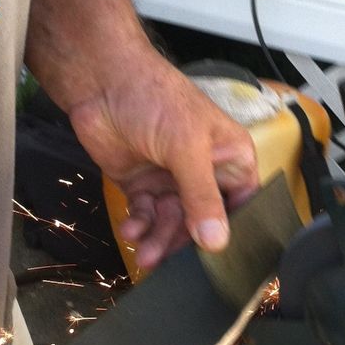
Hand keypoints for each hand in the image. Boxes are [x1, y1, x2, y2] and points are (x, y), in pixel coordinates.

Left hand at [67, 43, 258, 269]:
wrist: (101, 83)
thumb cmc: (154, 97)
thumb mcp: (187, 148)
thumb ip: (202, 196)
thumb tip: (217, 240)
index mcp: (230, 156)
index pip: (243, 203)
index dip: (233, 229)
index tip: (219, 256)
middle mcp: (204, 170)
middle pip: (203, 221)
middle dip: (186, 242)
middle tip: (171, 262)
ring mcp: (171, 178)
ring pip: (172, 222)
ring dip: (159, 240)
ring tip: (145, 253)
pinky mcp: (141, 183)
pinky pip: (146, 215)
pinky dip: (140, 226)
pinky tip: (131, 230)